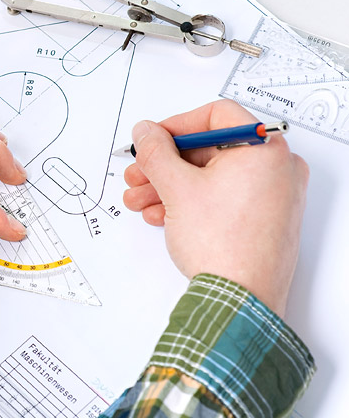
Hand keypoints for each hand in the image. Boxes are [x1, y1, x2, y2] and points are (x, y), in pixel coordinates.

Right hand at [122, 99, 308, 315]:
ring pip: (211, 177)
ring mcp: (274, 197)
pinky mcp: (265, 220)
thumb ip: (156, 151)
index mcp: (264, 150)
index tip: (152, 139)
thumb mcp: (176, 187)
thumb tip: (146, 133)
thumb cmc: (223, 244)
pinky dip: (191, 202)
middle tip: (139, 172)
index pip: (217, 116)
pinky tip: (162, 215)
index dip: (177, 125)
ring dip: (170, 186)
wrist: (239, 300)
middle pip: (210, 150)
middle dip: (165, 164)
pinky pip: (223, 198)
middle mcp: (277, 169)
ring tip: (140, 200)